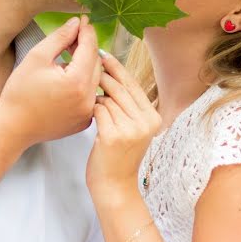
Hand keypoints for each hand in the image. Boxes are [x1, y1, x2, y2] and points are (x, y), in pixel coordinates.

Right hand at [0, 16, 101, 150]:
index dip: (87, 33)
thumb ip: (60, 37)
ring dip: (86, 65)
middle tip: (73, 37)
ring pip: (95, 79)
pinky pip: (90, 96)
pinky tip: (67, 79)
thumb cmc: (20, 92)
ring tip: (69, 56)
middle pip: (96, 63)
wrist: (12, 127)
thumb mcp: (37, 57)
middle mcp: (88, 99)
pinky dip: (83, 84)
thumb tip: (76, 23)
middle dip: (86, 48)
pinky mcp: (84, 121)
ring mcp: (87, 112)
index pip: (90, 49)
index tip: (84, 21)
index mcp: (77, 82)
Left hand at [86, 50, 160, 200]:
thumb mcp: (134, 129)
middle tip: (89, 65)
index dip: (117, 68)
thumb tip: (115, 74)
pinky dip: (91, 109)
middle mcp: (146, 122)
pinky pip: (99, 110)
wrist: (115, 186)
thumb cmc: (118, 156)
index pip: (133, 85)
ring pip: (108, 98)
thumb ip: (129, 106)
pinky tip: (87, 113)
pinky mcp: (114, 136)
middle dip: (103, 75)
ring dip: (95, 96)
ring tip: (88, 99)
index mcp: (153, 117)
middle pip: (121, 88)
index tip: (104, 54)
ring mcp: (131, 129)